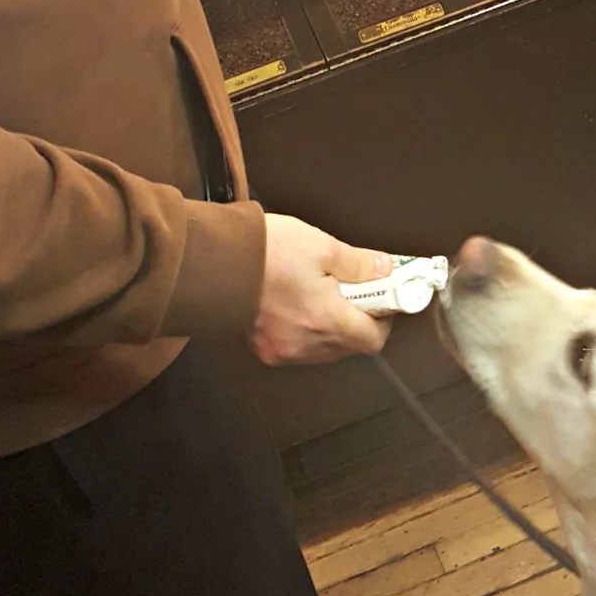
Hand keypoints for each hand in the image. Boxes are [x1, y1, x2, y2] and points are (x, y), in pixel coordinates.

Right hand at [253, 214, 393, 365]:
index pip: (373, 338)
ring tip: (318, 291)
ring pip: (324, 347)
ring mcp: (283, 349)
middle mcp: (306, 344)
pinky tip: (297, 302)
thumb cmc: (261, 252)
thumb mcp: (320, 246)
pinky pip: (299, 346)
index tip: (383, 297)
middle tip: (350, 287)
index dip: (384, 318)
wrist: (212, 260)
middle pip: (349, 344)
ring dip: (330, 324)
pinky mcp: (264, 348)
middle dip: (356, 317)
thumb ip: (358, 263)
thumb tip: (383, 270)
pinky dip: (306, 328)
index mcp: (326, 320)